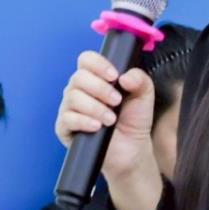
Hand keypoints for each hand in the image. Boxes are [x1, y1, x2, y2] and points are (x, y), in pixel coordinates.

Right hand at [55, 52, 157, 183]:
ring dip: (95, 107)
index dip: (98, 64)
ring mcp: (70, 108)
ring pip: (73, 98)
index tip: (114, 76)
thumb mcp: (144, 96)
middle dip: (100, 89)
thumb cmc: (134, 120)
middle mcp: (79, 90)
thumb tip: (124, 77)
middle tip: (117, 101)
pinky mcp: (64, 128)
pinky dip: (83, 121)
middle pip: (78, 77)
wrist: (132, 149)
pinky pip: (67, 118)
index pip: (86, 60)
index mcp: (95, 78)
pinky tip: (97, 126)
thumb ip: (140, 79)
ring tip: (111, 119)